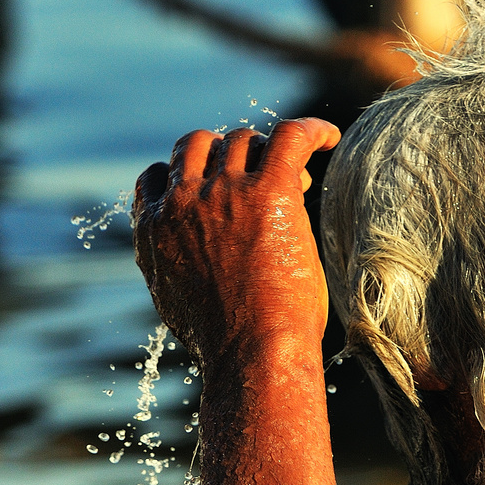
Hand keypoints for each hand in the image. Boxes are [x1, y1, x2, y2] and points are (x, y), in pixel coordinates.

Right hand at [132, 118, 340, 365]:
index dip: (190, 176)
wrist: (251, 353)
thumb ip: (175, 267)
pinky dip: (312, 131)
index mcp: (154, 227)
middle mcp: (183, 200)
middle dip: (227, 156)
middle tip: (260, 181)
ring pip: (243, 139)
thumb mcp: (178, 300)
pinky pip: (290, 136)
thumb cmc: (226, 343)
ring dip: (266, 151)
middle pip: (199, 145)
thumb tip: (189, 264)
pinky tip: (330, 137)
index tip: (217, 191)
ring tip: (298, 178)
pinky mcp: (269, 191)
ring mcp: (224, 192)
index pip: (158, 176)